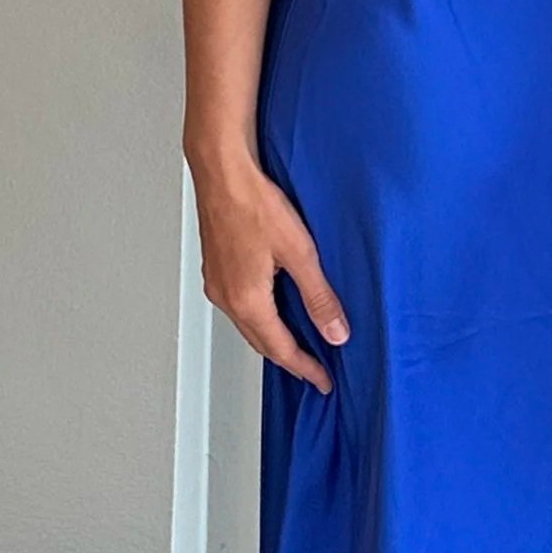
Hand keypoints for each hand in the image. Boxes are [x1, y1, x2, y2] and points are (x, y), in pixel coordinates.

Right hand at [191, 153, 348, 393]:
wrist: (222, 171)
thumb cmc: (255, 203)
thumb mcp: (299, 252)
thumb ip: (318, 295)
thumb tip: (335, 332)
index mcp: (247, 301)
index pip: (280, 349)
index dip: (305, 368)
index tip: (323, 381)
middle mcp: (227, 297)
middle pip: (261, 341)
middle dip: (289, 358)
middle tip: (314, 369)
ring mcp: (218, 282)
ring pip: (249, 323)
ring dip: (273, 336)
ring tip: (299, 342)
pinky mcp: (216, 265)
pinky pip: (240, 303)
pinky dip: (260, 314)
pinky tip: (274, 304)